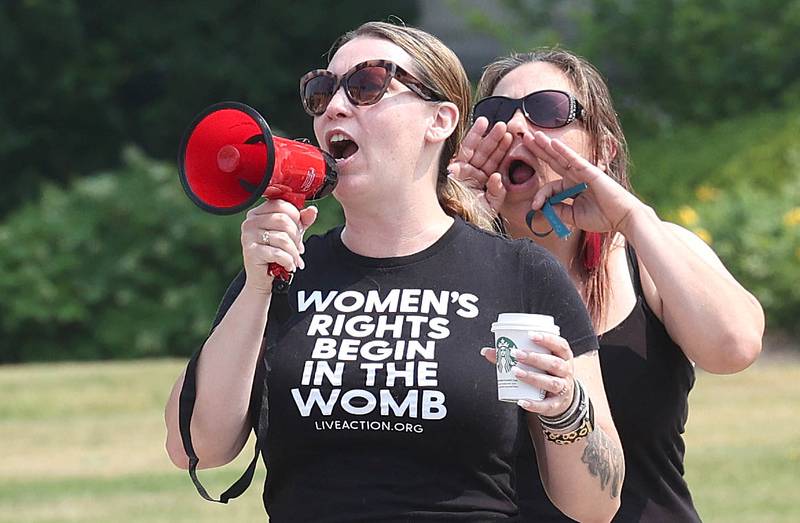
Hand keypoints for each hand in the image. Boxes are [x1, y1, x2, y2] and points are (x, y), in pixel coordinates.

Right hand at [240, 199, 317, 293]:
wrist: (262, 278)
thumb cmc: (275, 253)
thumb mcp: (291, 234)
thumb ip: (302, 220)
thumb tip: (312, 210)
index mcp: (258, 213)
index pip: (281, 205)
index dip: (296, 217)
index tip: (299, 229)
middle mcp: (250, 222)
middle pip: (283, 221)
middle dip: (296, 236)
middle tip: (298, 248)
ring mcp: (249, 236)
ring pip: (283, 238)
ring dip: (294, 252)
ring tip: (295, 259)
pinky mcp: (251, 251)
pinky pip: (278, 253)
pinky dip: (288, 261)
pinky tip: (289, 265)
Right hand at [449, 116, 510, 211]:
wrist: (459, 225)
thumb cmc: (474, 218)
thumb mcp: (491, 206)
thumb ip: (497, 192)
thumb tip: (497, 176)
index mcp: (482, 182)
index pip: (494, 163)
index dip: (502, 150)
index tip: (511, 138)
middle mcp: (472, 174)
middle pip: (485, 153)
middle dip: (495, 139)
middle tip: (506, 127)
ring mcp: (462, 171)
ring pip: (476, 149)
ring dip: (486, 135)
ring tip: (497, 125)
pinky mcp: (453, 169)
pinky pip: (464, 150)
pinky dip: (472, 137)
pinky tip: (481, 126)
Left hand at [481, 332, 575, 416]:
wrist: (561, 399)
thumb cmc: (546, 373)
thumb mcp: (538, 362)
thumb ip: (513, 356)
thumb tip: (486, 351)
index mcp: (563, 357)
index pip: (560, 345)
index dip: (547, 339)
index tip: (530, 335)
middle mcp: (566, 371)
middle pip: (554, 363)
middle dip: (535, 358)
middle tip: (516, 353)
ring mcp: (563, 389)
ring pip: (551, 383)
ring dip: (532, 377)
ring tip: (515, 372)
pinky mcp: (557, 404)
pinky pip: (546, 405)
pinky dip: (534, 404)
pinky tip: (521, 401)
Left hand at [525, 131, 641, 234]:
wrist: (623, 218)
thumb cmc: (602, 217)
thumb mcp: (574, 216)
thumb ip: (558, 210)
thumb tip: (541, 208)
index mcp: (571, 187)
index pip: (550, 187)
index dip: (540, 195)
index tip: (534, 207)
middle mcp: (576, 176)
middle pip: (553, 160)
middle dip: (538, 150)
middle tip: (523, 137)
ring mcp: (583, 172)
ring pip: (560, 156)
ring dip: (546, 145)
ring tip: (533, 135)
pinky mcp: (590, 172)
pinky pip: (574, 160)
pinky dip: (564, 151)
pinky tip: (553, 143)